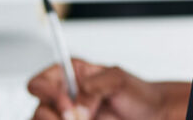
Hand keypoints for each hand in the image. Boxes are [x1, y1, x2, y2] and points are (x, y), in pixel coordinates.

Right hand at [27, 57, 184, 119]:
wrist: (153, 115)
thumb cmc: (137, 93)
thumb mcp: (118, 79)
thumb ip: (94, 86)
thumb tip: (78, 102)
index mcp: (69, 77)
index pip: (39, 83)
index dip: (46, 93)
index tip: (66, 103)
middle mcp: (64, 99)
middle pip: (39, 112)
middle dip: (55, 118)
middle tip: (78, 119)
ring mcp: (68, 119)